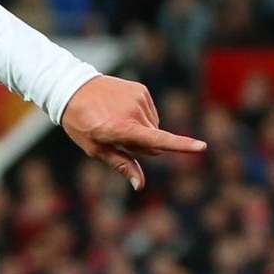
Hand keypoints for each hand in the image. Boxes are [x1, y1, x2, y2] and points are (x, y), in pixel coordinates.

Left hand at [60, 76, 205, 191]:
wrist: (71, 88)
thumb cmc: (81, 124)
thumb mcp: (95, 149)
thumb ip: (121, 165)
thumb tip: (139, 185)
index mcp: (122, 129)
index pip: (158, 140)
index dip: (181, 145)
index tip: (202, 146)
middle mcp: (134, 112)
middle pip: (154, 142)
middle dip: (142, 146)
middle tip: (115, 137)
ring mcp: (139, 98)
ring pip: (153, 127)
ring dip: (141, 129)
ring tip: (115, 119)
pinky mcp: (141, 89)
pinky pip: (150, 112)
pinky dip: (140, 115)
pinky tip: (119, 109)